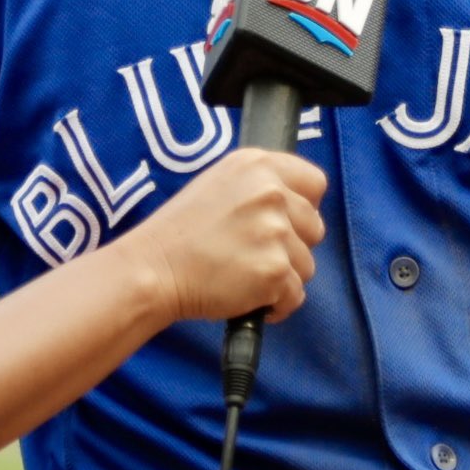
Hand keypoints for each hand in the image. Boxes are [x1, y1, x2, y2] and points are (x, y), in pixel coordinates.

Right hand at [127, 148, 326, 324]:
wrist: (154, 269)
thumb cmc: (180, 233)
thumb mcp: (219, 184)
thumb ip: (260, 187)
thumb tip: (296, 205)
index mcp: (257, 166)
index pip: (315, 182)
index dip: (303, 207)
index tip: (285, 222)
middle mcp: (271, 192)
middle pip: (315, 227)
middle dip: (292, 246)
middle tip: (253, 253)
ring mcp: (275, 232)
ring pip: (307, 265)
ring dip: (282, 277)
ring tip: (243, 274)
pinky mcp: (275, 270)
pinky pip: (295, 295)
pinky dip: (275, 304)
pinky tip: (246, 296)